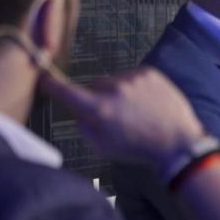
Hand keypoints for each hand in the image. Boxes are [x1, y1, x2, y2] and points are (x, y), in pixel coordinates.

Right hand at [40, 67, 205, 167]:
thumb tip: (77, 108)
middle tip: (115, 114)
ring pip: (113, 80)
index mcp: (100, 110)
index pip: (66, 92)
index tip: (43, 76)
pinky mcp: (149, 73)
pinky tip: (146, 103)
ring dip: (118, 91)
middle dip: (98, 97)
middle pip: (93, 85)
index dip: (52, 84)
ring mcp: (133, 79)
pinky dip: (134, 86)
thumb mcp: (101, 146)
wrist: (177, 142)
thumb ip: (83, 125)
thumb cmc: (137, 147)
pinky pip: (131, 76)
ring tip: (135, 110)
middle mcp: (115, 90)